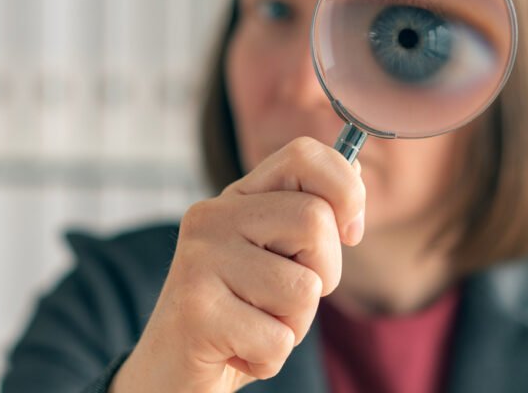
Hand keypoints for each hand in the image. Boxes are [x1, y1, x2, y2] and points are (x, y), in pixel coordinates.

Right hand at [109, 137, 365, 392]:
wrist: (171, 372)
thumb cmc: (237, 314)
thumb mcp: (274, 257)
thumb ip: (307, 216)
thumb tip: (356, 172)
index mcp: (237, 198)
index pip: (304, 155)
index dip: (346, 190)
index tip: (349, 233)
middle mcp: (212, 217)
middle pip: (316, 220)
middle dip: (325, 273)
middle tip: (288, 299)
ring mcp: (200, 260)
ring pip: (304, 287)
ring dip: (294, 324)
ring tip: (255, 326)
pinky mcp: (196, 310)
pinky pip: (279, 338)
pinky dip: (270, 358)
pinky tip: (238, 352)